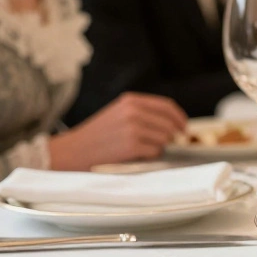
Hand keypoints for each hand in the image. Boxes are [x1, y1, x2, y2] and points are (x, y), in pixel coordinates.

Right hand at [49, 93, 186, 170]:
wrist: (73, 151)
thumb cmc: (97, 135)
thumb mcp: (118, 113)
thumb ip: (142, 113)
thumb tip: (172, 122)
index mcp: (131, 101)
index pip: (166, 106)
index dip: (179, 117)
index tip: (183, 126)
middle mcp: (133, 111)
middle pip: (169, 124)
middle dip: (171, 135)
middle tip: (168, 142)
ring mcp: (133, 128)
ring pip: (164, 139)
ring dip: (158, 146)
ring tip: (142, 149)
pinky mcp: (132, 145)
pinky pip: (155, 151)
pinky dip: (150, 155)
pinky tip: (137, 155)